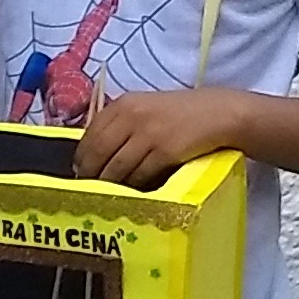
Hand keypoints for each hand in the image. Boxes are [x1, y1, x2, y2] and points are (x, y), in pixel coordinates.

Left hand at [73, 88, 250, 187]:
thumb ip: (121, 124)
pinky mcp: (166, 152)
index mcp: (124, 104)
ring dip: (111, 185)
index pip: (90, 135)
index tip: (79, 172)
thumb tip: (93, 155)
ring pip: (117, 169)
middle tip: (88, 189)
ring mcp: (149, 135)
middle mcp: (132, 117)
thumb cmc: (181, 113)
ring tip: (109, 194)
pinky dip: (134, 188)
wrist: (219, 114)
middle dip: (90, 176)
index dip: (81, 158)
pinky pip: (140, 177)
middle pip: (98, 154)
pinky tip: (134, 193)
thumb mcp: (146, 108)